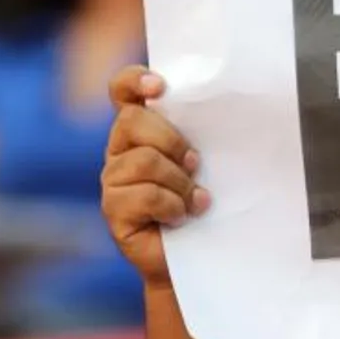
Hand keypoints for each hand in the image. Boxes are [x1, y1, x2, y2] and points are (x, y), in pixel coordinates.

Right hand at [102, 66, 209, 287]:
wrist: (201, 257)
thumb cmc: (207, 204)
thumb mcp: (209, 163)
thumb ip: (202, 134)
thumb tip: (227, 108)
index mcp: (140, 131)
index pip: (122, 90)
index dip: (134, 81)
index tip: (160, 87)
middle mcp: (120, 151)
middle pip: (132, 121)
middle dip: (172, 141)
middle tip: (196, 164)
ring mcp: (112, 181)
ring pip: (143, 160)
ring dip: (179, 182)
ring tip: (195, 200)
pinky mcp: (114, 211)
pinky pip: (145, 194)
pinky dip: (173, 205)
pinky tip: (183, 217)